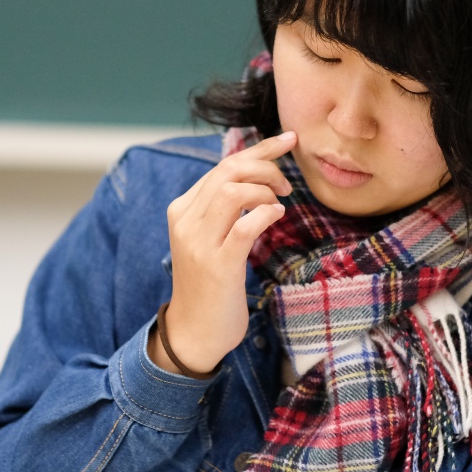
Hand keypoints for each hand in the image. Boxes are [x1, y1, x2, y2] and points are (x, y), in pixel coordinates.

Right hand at [149, 131, 296, 375]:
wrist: (194, 332)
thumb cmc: (210, 283)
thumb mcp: (209, 237)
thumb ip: (222, 208)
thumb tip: (255, 175)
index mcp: (183, 208)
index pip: (222, 165)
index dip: (259, 149)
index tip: (288, 140)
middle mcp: (186, 220)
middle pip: (228, 170)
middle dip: (266, 166)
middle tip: (287, 184)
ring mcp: (199, 243)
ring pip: (233, 191)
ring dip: (266, 191)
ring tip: (279, 204)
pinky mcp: (217, 265)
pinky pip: (245, 226)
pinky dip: (266, 214)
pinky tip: (277, 217)